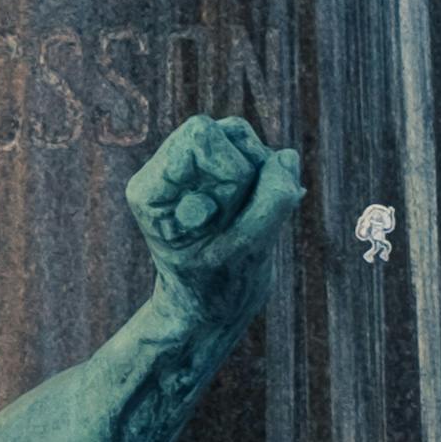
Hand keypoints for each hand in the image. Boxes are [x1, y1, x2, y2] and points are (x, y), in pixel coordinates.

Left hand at [128, 114, 303, 324]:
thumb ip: (270, 201)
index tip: (226, 220)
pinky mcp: (218, 174)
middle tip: (243, 220)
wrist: (211, 310)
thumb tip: (287, 156)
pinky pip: (258, 156)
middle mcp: (168, 171)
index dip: (232, 172)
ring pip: (245, 139)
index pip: (201, 135)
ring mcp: (194, 170)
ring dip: (264, 178)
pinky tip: (262, 216)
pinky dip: (273, 182)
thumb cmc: (216, 289)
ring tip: (252, 222)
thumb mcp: (245, 251)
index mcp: (153, 187)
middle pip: (228, 131)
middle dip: (251, 172)